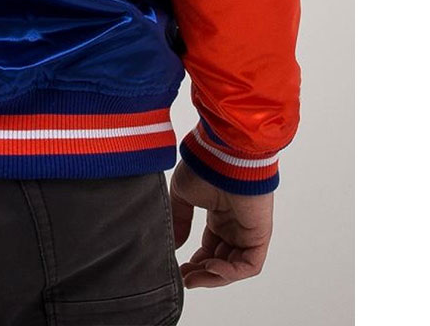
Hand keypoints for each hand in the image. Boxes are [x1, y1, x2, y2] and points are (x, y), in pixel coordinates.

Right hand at [169, 160, 273, 287]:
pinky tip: (211, 268)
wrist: (222, 156)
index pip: (211, 248)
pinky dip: (231, 273)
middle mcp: (235, 225)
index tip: (180, 268)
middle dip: (203, 273)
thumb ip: (179, 220)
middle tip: (185, 278)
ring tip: (193, 278)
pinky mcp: (260, 235)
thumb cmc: (203, 167)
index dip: (196, 262)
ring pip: (235, 266)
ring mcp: (248, 231)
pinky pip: (250, 265)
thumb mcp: (182, 195)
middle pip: (222, 260)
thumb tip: (175, 244)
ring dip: (214, 277)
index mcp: (219, 215)